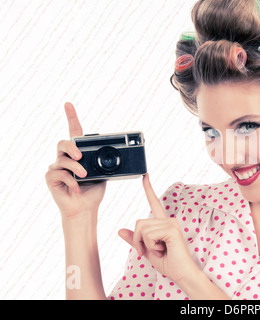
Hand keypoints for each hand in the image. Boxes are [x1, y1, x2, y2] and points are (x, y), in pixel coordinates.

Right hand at [45, 102, 105, 219]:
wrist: (85, 208)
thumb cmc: (94, 190)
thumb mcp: (104, 174)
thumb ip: (104, 163)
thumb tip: (115, 157)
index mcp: (79, 153)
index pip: (74, 131)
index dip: (71, 117)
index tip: (68, 104)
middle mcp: (66, 157)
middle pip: (63, 143)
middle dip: (72, 147)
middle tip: (80, 156)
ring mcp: (57, 167)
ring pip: (62, 159)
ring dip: (75, 167)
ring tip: (84, 175)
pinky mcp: (51, 178)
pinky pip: (58, 174)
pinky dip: (71, 180)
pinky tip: (76, 187)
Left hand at [118, 174, 197, 283]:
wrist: (181, 273)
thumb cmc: (168, 262)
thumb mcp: (147, 250)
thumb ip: (135, 239)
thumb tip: (120, 230)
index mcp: (162, 223)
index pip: (154, 202)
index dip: (149, 189)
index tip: (145, 176)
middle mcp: (168, 220)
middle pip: (139, 222)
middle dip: (138, 240)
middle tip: (148, 251)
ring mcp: (171, 223)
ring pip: (142, 229)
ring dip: (145, 245)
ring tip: (159, 251)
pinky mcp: (172, 229)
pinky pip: (149, 235)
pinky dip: (151, 246)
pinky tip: (163, 250)